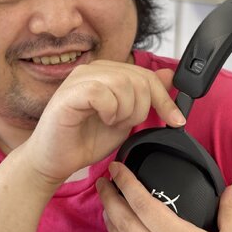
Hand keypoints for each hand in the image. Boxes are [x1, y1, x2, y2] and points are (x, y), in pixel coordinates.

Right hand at [25, 60, 185, 185]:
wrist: (55, 161)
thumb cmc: (85, 140)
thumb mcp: (126, 118)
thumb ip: (145, 96)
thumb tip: (168, 74)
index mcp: (107, 73)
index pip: (146, 75)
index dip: (165, 98)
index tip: (176, 120)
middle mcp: (93, 70)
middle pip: (138, 78)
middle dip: (142, 108)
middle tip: (126, 124)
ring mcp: (79, 79)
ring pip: (123, 83)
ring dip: (126, 111)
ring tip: (112, 122)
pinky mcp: (69, 93)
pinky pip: (103, 93)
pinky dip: (110, 111)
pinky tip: (103, 120)